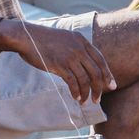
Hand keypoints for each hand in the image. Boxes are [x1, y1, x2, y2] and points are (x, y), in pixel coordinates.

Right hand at [0, 18, 114, 103]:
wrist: (27, 37)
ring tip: (84, 101)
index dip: (107, 74)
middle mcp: (78, 48)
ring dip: (87, 93)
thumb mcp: (65, 39)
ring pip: (85, 79)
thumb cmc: (43, 40)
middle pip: (96, 72)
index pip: (101, 60)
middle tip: (98, 99)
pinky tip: (76, 97)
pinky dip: (76, 92)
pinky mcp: (60, 65)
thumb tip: (85, 66)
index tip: (111, 86)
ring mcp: (70, 56)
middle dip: (99, 88)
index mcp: (82, 41)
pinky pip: (73, 82)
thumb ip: (76, 48)